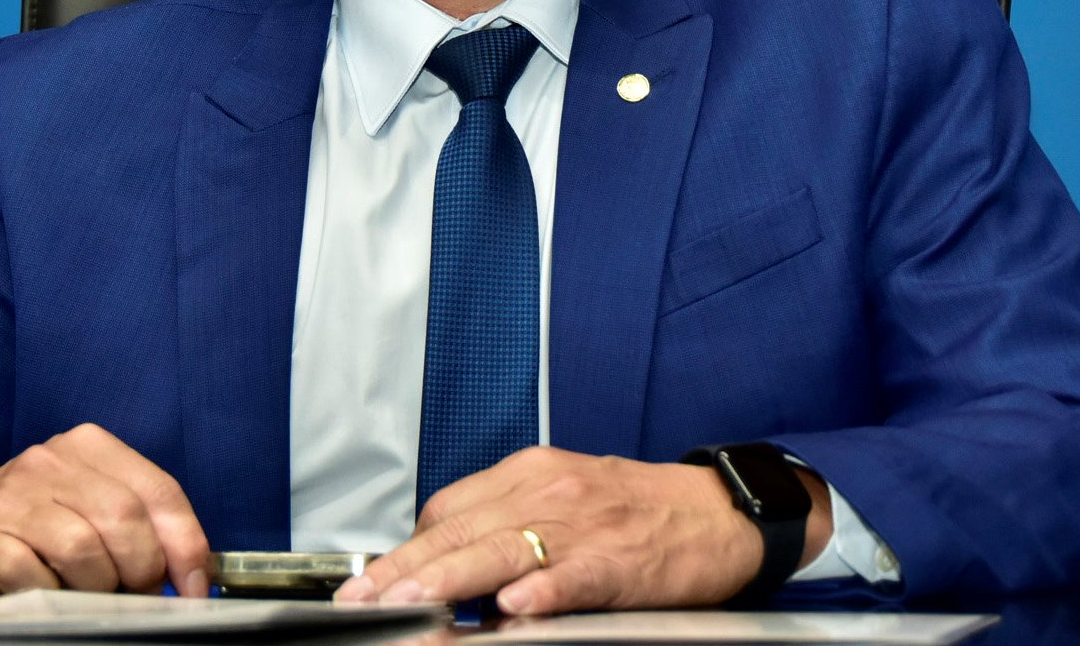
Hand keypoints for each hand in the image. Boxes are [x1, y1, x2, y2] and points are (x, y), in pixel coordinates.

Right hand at [0, 423, 209, 604]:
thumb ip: (138, 522)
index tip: (195, 587)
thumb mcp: (88, 502)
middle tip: (140, 597)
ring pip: (84, 548)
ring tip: (92, 596)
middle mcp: (52, 461)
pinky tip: (51, 594)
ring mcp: (14, 498)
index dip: (186, 544)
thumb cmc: (34, 521)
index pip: (159, 491)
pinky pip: (35, 576)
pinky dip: (54, 595)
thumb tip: (191, 573)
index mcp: (90, 446)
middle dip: (144, 570)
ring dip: (100, 587)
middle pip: (125, 519)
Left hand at [334, 446, 831, 614]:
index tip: (371, 581)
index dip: (407, 549)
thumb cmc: (639, 510)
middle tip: (362, 599)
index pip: (448, 508)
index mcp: (530, 474)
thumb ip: (507, 519)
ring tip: (408, 605)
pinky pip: (571, 575)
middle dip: (404, 569)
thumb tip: (448, 557)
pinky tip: (514, 606)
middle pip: (460, 530)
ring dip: (448, 580)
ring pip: (501, 550)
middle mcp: (548, 490)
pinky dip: (542, 588)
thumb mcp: (564, 495)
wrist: (718, 512)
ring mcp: (583, 524)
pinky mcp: (619, 559)